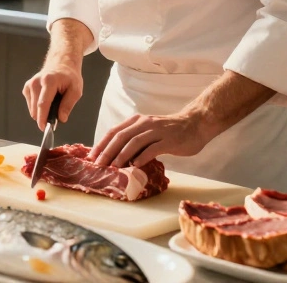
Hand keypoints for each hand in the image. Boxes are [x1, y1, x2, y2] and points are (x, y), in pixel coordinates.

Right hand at [23, 62, 82, 131]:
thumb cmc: (69, 77)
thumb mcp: (76, 90)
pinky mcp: (26, 88)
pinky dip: (38, 107)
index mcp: (49, 81)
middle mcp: (36, 82)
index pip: (43, 103)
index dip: (43, 117)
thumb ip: (68, 105)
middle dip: (45, 116)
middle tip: (56, 115)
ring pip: (32, 108)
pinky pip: (31, 105)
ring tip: (53, 103)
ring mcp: (30, 85)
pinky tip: (46, 100)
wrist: (61, 65)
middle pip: (36, 107)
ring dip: (42, 112)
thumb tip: (61, 118)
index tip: (44, 127)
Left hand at [90, 112, 210, 168]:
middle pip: (120, 137)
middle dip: (107, 151)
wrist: (195, 124)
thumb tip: (116, 156)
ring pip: (134, 142)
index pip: (114, 132)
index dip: (101, 144)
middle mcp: (144, 123)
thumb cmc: (169, 131)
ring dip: (122, 155)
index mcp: (136, 121)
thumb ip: (134, 139)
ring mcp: (157, 131)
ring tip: (114, 167)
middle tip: (99, 164)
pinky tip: (135, 165)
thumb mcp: (148, 131)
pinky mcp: (169, 140)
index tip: (91, 157)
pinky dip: (142, 157)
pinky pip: (153, 148)